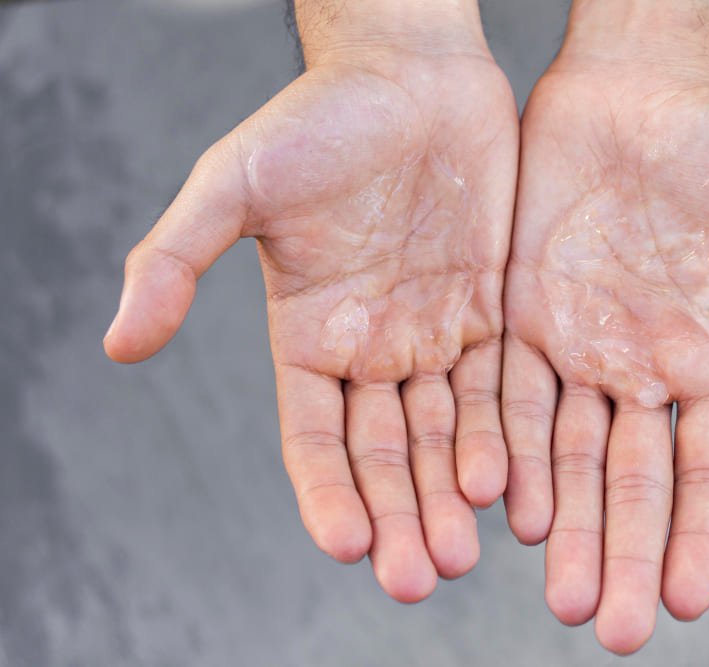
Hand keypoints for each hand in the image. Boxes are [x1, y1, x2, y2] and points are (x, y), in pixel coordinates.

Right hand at [104, 5, 518, 602]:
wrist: (412, 74)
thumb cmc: (318, 119)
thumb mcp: (236, 183)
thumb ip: (176, 259)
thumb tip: (117, 345)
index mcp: (308, 337)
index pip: (314, 438)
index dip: (328, 493)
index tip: (349, 544)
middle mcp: (373, 349)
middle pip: (386, 453)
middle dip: (400, 514)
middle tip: (419, 575)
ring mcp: (436, 334)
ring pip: (447, 433)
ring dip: (455, 493)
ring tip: (467, 549)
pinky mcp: (493, 312)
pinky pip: (502, 387)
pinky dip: (506, 437)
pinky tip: (515, 485)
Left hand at [501, 3, 708, 652]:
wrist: (633, 93)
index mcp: (703, 362)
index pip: (704, 471)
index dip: (698, 536)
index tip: (689, 602)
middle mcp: (635, 370)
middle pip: (628, 482)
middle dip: (622, 553)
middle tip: (610, 628)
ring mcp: (575, 349)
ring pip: (563, 455)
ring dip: (564, 525)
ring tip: (561, 592)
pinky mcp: (520, 317)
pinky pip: (510, 396)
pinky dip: (509, 452)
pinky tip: (511, 509)